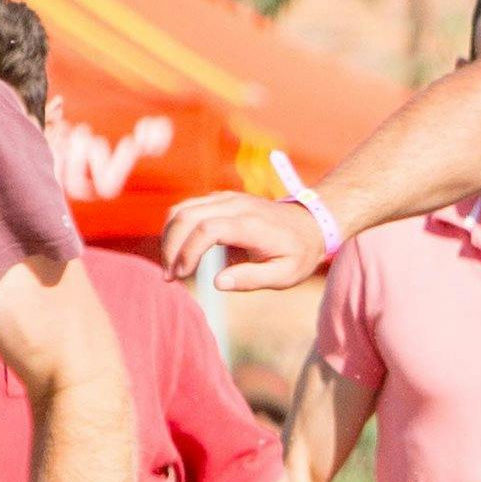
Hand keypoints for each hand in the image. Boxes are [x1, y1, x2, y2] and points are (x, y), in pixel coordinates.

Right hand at [158, 190, 327, 296]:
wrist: (311, 224)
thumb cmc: (298, 253)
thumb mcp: (285, 274)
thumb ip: (252, 279)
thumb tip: (218, 282)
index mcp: (251, 224)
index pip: (206, 229)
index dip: (188, 251)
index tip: (182, 275)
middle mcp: (235, 205)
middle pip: (186, 216)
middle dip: (171, 247)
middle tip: (170, 276)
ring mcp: (226, 198)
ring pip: (182, 209)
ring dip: (169, 237)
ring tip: (171, 266)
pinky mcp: (220, 199)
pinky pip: (187, 207)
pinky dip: (176, 228)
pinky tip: (178, 251)